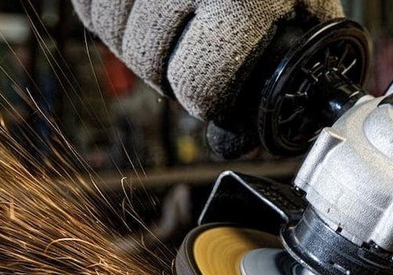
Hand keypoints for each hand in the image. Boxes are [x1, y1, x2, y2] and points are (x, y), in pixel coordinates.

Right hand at [72, 0, 342, 157]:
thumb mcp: (303, 6)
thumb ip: (278, 71)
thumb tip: (232, 142)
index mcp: (243, 0)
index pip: (196, 82)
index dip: (202, 100)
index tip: (212, 95)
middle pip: (145, 59)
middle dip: (165, 74)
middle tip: (188, 60)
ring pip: (110, 32)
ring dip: (133, 45)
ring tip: (167, 34)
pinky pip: (89, 7)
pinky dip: (109, 17)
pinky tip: (142, 10)